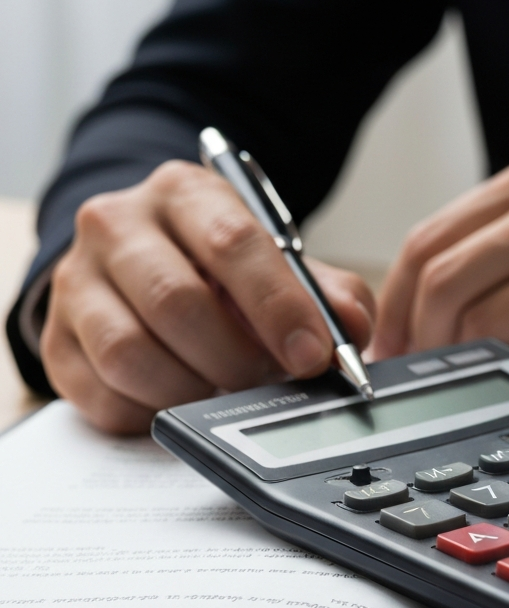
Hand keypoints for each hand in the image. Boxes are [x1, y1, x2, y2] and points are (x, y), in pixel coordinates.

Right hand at [41, 160, 374, 433]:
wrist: (138, 269)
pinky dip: (153, 412)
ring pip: (132, 355)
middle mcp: (119, 226)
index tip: (312, 356)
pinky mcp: (58, 342)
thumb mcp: (278, 265)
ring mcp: (78, 283)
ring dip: (193, 390)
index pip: (234, 243)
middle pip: (178, 303)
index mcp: (185, 195)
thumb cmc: (218, 270)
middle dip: (236, 360)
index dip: (280, 308)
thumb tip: (352, 331)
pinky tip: (178, 398)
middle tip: (264, 381)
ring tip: (222, 390)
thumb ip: (326, 294)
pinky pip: (104, 396)